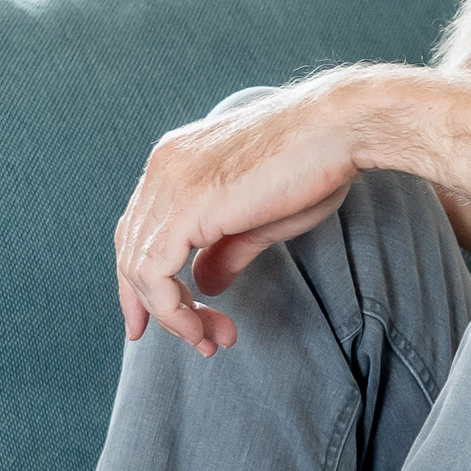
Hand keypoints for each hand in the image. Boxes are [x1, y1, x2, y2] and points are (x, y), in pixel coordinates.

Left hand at [112, 75, 362, 355]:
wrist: (340, 129)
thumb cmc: (316, 164)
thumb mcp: (260, 218)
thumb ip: (225, 250)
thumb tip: (204, 285)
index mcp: (175, 161)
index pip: (138, 229)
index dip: (144, 281)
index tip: (175, 319)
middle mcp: (162, 167)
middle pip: (130, 251)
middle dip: (160, 307)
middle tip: (201, 339)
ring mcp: (169, 182)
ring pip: (138, 269)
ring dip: (171, 316)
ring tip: (210, 340)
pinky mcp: (185, 204)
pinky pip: (154, 273)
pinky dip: (171, 310)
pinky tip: (200, 327)